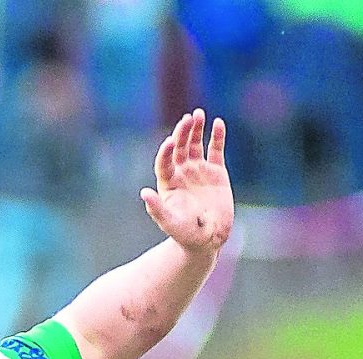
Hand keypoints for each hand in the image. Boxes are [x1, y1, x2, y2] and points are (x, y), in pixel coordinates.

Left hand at [141, 110, 232, 253]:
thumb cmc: (186, 234)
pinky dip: (217, 136)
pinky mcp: (216, 171)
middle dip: (182, 133)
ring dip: (196, 129)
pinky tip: (218, 123)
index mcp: (168, 184)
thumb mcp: (170, 224)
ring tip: (198, 114)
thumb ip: (157, 209)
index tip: (169, 142)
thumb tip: (144, 193)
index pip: (163, 162)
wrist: (208, 239)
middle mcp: (181, 174)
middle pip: (179, 148)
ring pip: (195, 144)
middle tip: (187, 119)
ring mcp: (198, 171)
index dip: (165, 151)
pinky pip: (216, 150)